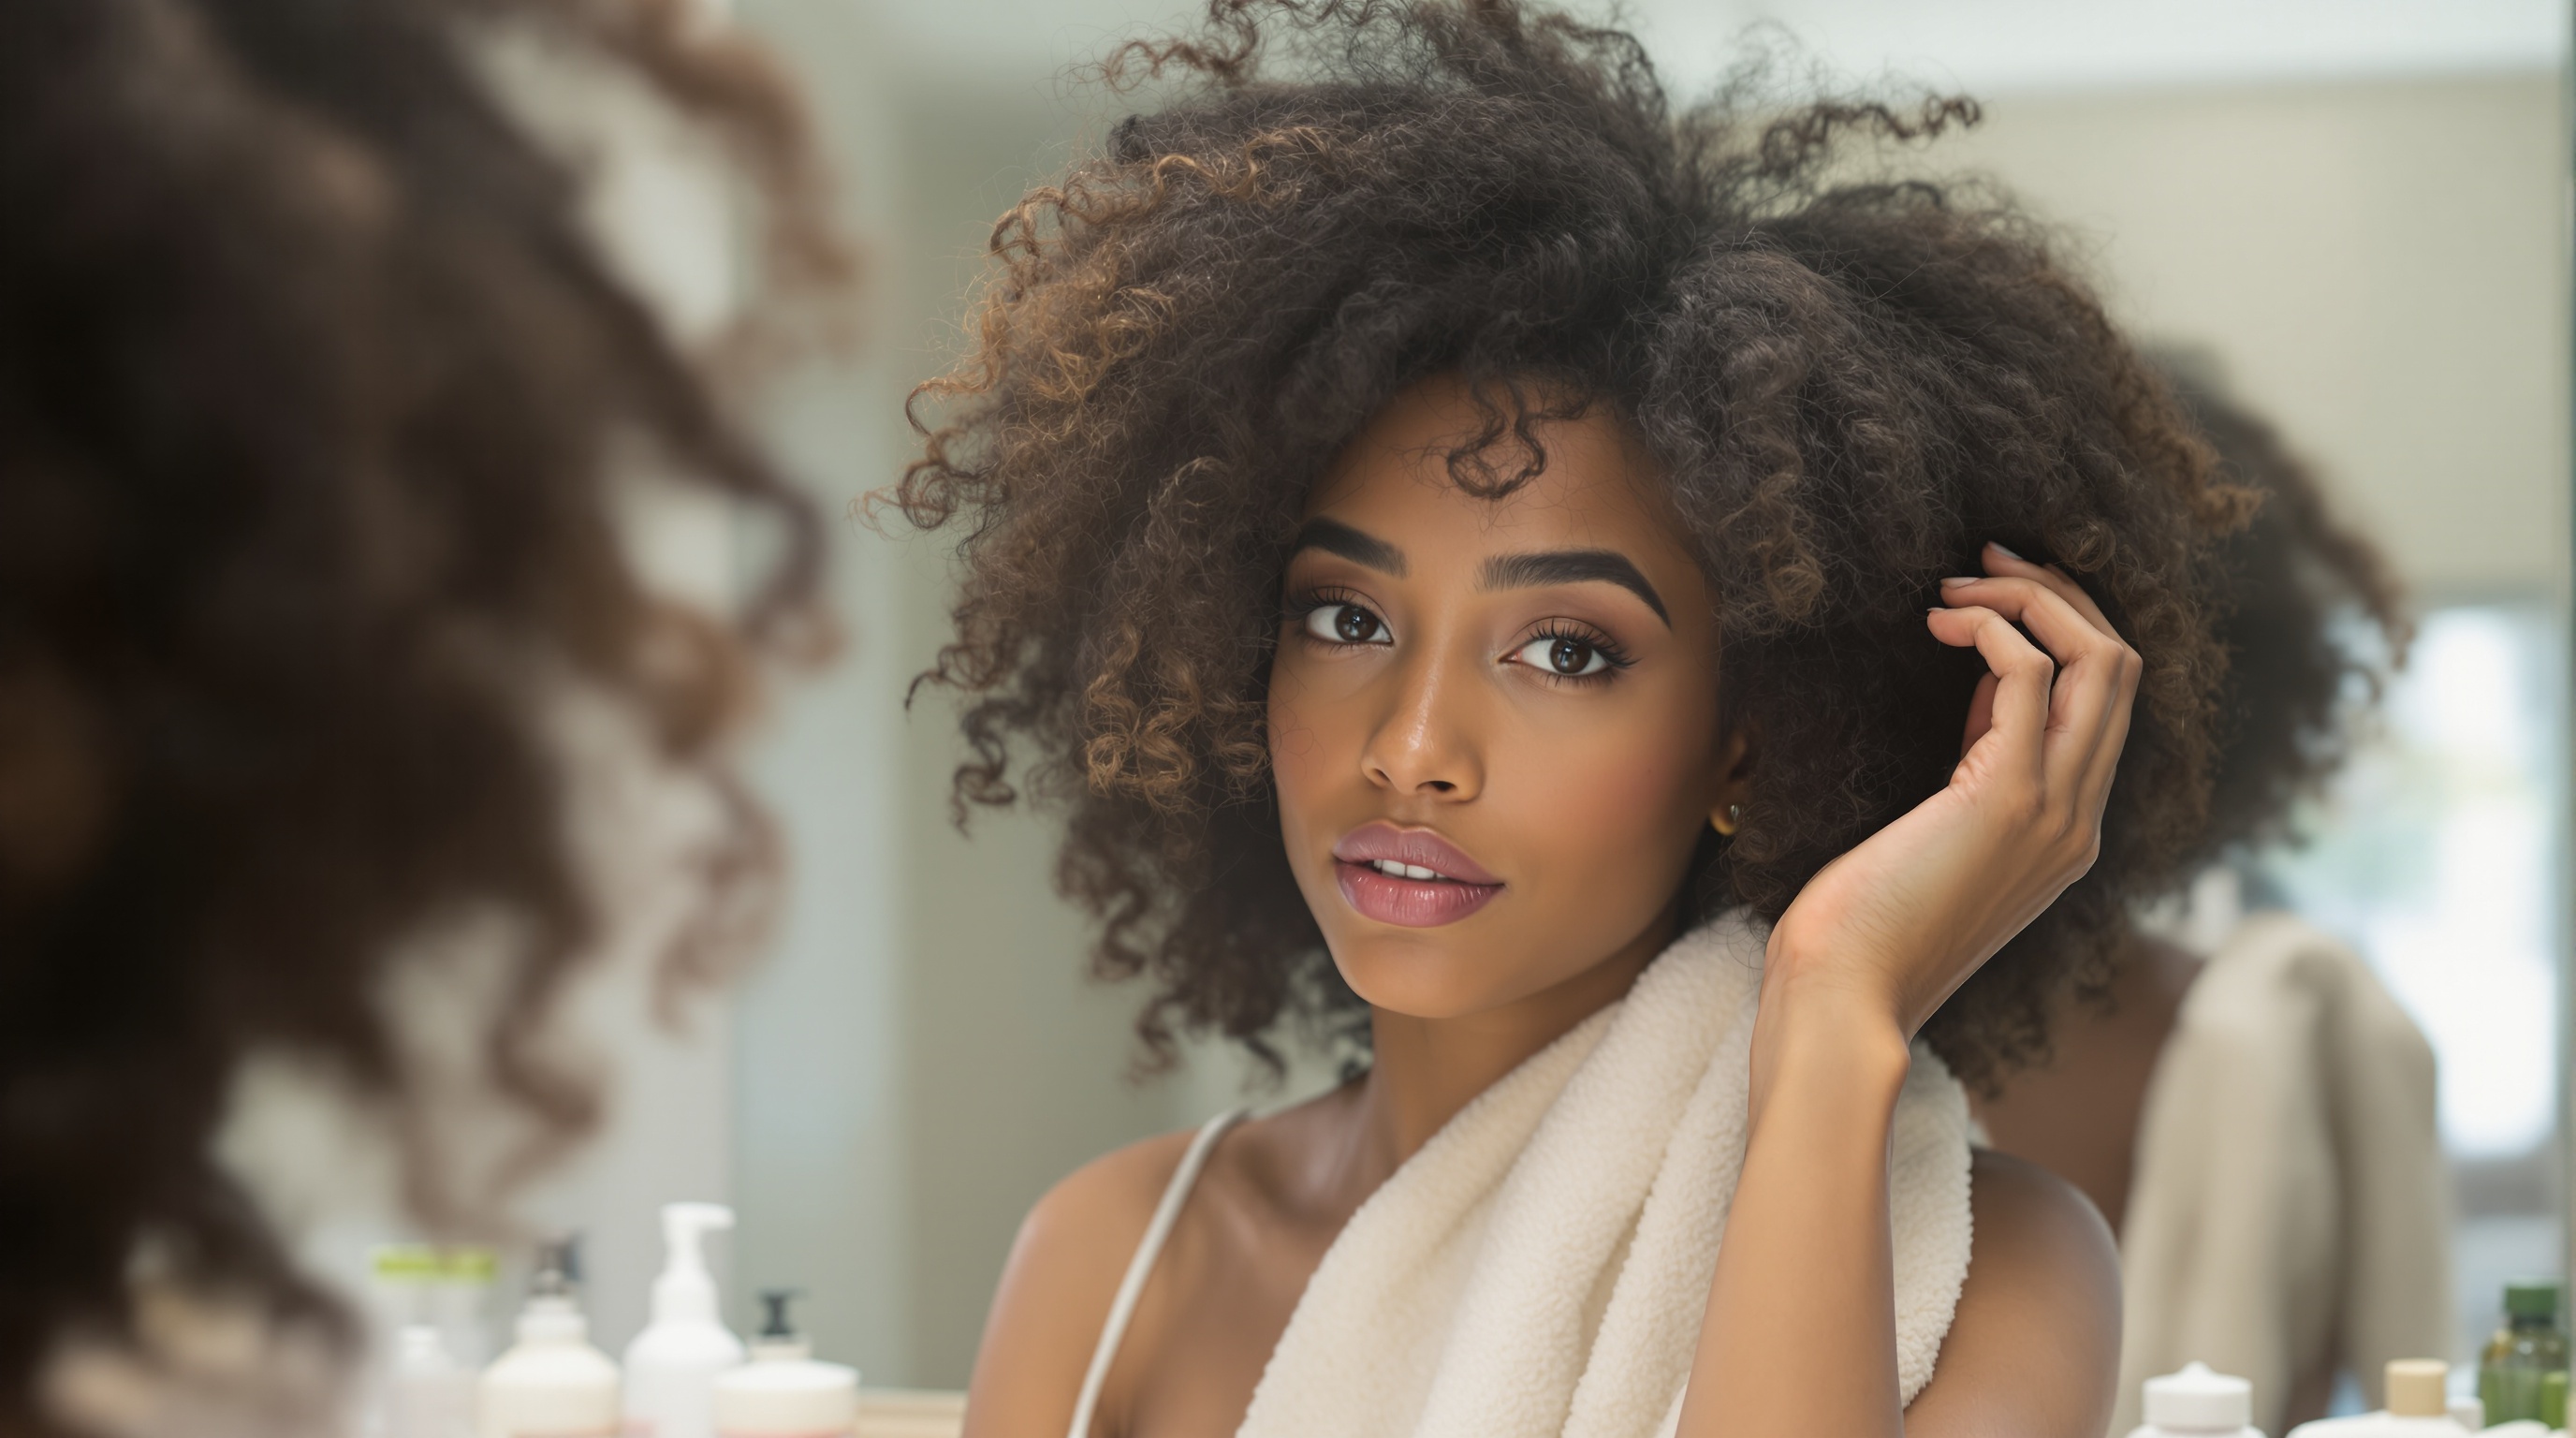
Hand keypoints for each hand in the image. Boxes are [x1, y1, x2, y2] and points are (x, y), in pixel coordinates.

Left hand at [1761, 542, 2141, 1045]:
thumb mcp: (1935, 833)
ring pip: (2099, 659)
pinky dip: (1992, 631)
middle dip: (2058, 595)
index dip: (2060, 630)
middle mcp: (2078, 819)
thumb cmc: (1859, 927)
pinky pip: (2030, 676)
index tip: (1989, 597)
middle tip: (1983, 564)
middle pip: (2121, 667)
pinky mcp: (2007, 799)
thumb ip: (1976, 768)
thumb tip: (1981, 686)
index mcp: (2066, 830)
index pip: (2106, 701)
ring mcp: (2054, 811)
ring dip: (2028, 600)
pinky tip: (1939, 627)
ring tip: (1954, 591)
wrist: (1843, 1000)